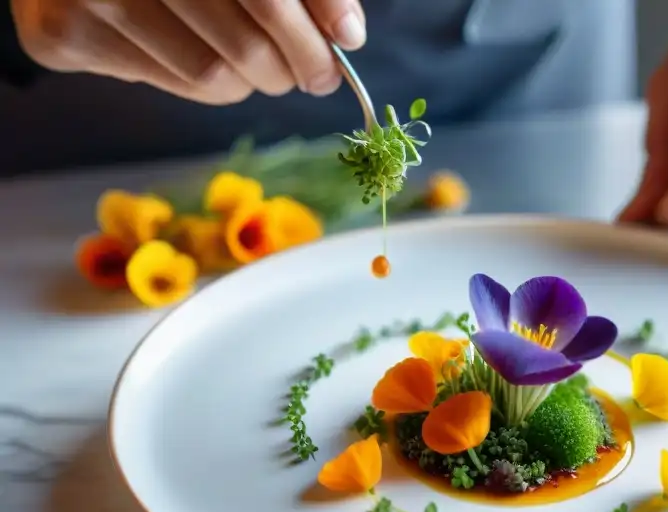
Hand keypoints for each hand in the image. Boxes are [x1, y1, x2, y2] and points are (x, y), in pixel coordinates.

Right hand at [11, 0, 366, 103]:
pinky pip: (178, 85)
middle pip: (249, 43)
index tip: (346, 42)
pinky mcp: (69, 35)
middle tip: (312, 73)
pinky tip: (202, 55)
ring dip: (253, 80)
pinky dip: (209, 85)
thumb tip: (347, 33)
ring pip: (216, 75)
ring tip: (256, 64)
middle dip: (297, 65)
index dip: (319, 19)